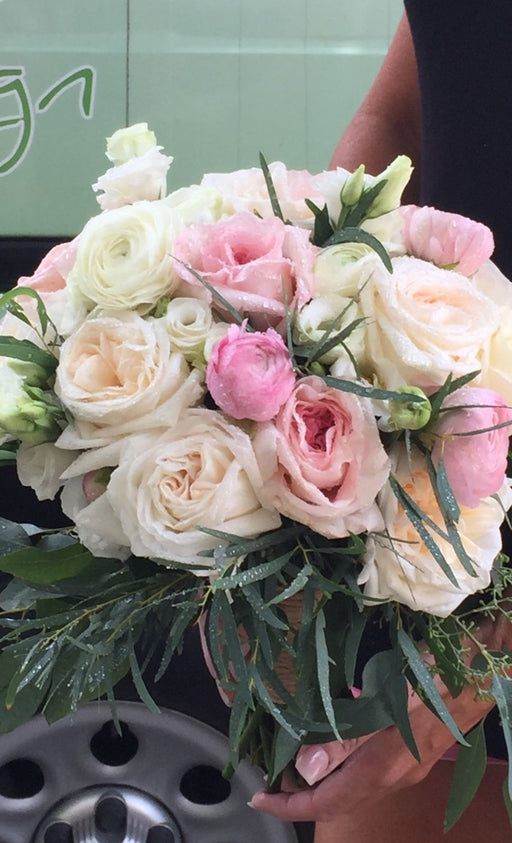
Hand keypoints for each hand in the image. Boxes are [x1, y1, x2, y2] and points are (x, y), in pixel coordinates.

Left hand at [249, 681, 493, 822]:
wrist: (482, 669)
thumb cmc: (431, 679)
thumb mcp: (383, 703)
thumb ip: (345, 739)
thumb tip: (305, 771)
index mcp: (381, 768)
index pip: (326, 803)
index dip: (289, 806)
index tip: (259, 798)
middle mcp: (395, 776)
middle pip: (340, 800)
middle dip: (303, 797)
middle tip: (274, 779)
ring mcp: (408, 766)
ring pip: (356, 787)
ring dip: (325, 782)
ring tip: (298, 763)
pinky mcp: (416, 750)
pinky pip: (372, 772)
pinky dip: (346, 767)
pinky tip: (340, 743)